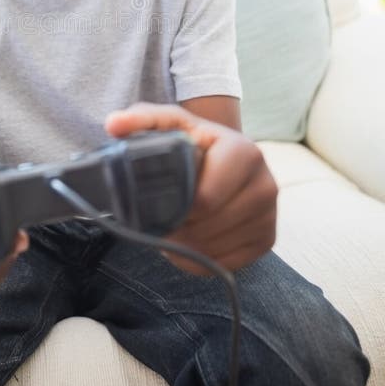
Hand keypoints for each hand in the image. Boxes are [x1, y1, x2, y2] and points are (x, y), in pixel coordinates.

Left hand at [105, 103, 276, 274]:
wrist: (224, 158)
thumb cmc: (192, 143)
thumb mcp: (170, 125)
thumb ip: (143, 120)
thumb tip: (114, 124)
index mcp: (244, 152)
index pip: (205, 199)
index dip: (176, 207)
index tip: (159, 203)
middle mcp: (266, 183)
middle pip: (211, 227)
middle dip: (180, 228)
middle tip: (161, 220)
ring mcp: (270, 215)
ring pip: (217, 249)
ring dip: (188, 246)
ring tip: (175, 227)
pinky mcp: (268, 239)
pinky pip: (227, 265)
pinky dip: (201, 260)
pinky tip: (191, 240)